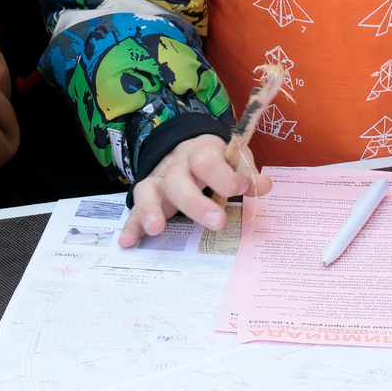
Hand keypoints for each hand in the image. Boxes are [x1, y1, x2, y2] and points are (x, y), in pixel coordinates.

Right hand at [120, 133, 265, 247]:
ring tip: (156, 229)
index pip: (208, 161)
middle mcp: (175, 165)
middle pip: (179, 180)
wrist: (186, 148)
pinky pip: (134, 208)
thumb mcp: (233, 158)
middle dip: (196, 203)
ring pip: (149, 190)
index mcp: (200, 152)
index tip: (241, 188)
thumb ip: (245, 172)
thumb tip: (264, 187)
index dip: (225, 175)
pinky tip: (127, 242)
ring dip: (151, 210)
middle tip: (217, 222)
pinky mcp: (147, 196)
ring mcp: (158, 181)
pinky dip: (131, 225)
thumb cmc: (215, 159)